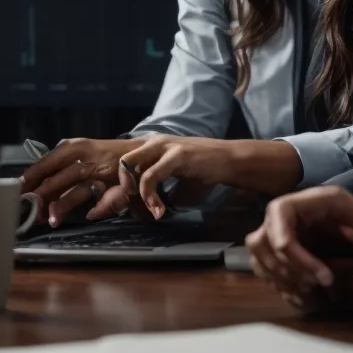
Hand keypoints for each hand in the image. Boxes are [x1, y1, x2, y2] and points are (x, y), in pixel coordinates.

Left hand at [19, 137, 136, 225]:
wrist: (137, 153)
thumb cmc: (99, 155)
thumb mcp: (77, 153)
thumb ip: (57, 166)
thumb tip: (31, 184)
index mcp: (71, 147)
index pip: (46, 163)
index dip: (31, 178)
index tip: (17, 191)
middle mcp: (84, 158)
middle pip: (59, 177)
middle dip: (43, 195)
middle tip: (29, 209)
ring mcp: (101, 173)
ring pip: (78, 190)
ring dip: (63, 205)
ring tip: (51, 219)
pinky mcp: (118, 186)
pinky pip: (105, 200)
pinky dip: (97, 209)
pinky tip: (88, 216)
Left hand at [121, 135, 291, 219]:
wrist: (230, 160)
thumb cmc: (204, 171)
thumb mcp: (176, 178)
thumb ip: (159, 188)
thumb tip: (146, 207)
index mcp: (152, 146)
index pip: (126, 160)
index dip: (123, 183)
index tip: (131, 202)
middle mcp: (154, 142)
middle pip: (122, 160)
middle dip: (123, 185)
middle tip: (134, 204)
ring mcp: (164, 146)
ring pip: (131, 166)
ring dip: (137, 193)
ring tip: (152, 210)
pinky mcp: (176, 154)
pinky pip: (151, 175)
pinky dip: (150, 196)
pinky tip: (160, 210)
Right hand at [245, 186, 352, 304]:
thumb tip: (331, 250)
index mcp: (315, 201)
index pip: (279, 211)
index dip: (286, 243)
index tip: (314, 275)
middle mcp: (294, 214)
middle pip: (261, 238)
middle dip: (285, 267)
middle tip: (313, 286)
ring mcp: (286, 232)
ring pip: (258, 255)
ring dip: (279, 277)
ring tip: (309, 293)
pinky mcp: (287, 251)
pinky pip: (266, 268)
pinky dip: (281, 285)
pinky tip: (305, 297)